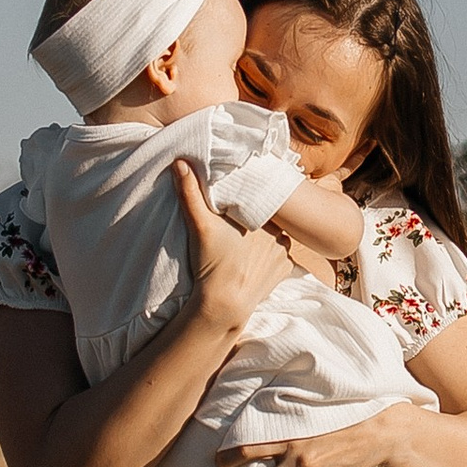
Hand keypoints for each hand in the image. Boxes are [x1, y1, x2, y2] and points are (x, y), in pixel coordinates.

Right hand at [175, 162, 294, 334]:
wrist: (224, 303)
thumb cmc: (212, 262)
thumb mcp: (200, 225)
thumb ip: (191, 193)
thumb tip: (180, 163)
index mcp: (263, 215)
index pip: (259, 201)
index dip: (248, 200)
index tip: (235, 208)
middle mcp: (280, 231)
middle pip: (268, 219)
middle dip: (256, 220)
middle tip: (238, 229)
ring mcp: (285, 252)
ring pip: (276, 237)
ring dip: (264, 239)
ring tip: (245, 245)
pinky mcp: (285, 271)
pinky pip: (281, 258)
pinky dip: (270, 258)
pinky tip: (254, 261)